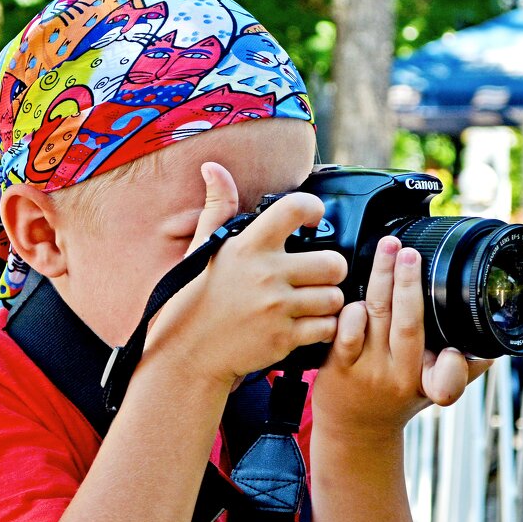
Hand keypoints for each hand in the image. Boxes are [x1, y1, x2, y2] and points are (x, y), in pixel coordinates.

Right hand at [147, 162, 347, 387]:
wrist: (188, 353)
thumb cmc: (194, 299)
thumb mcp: (202, 249)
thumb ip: (218, 206)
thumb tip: (213, 168)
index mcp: (248, 247)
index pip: (295, 208)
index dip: (314, 208)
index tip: (313, 219)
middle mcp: (266, 275)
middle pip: (333, 262)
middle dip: (332, 268)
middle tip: (319, 274)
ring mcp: (277, 309)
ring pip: (334, 297)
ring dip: (328, 300)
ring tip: (312, 302)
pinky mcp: (283, 339)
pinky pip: (326, 328)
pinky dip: (323, 328)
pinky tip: (308, 324)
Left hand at [313, 236, 490, 440]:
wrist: (355, 430)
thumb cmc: (397, 400)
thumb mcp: (433, 390)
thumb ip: (464, 369)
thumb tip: (495, 346)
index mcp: (428, 381)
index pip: (451, 377)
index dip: (458, 365)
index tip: (458, 349)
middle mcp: (400, 376)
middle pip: (408, 325)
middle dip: (410, 284)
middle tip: (411, 252)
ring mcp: (368, 369)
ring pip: (377, 316)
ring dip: (382, 277)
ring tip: (387, 247)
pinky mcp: (339, 364)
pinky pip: (346, 330)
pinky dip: (352, 308)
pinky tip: (356, 286)